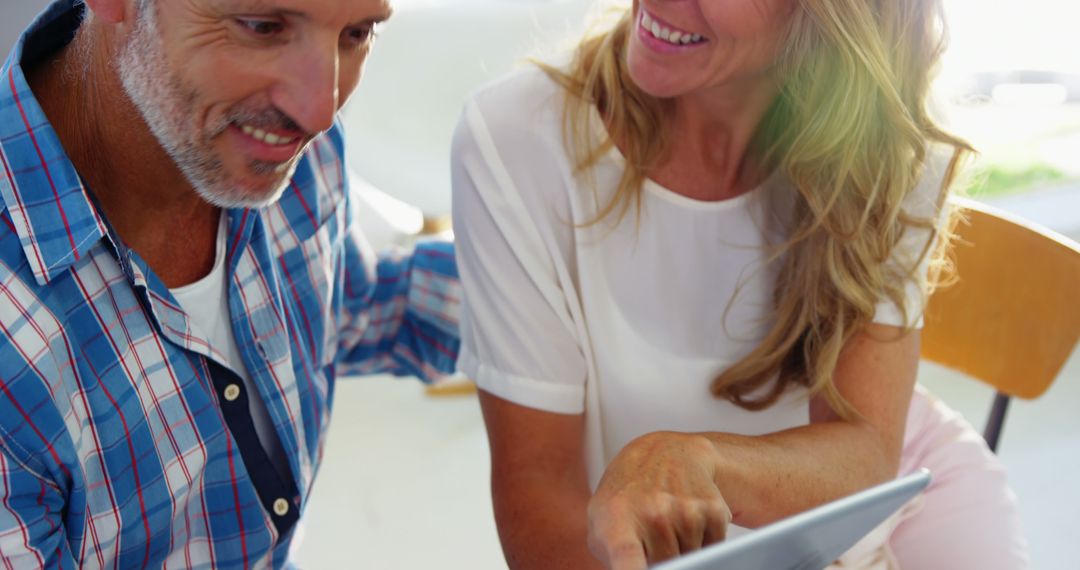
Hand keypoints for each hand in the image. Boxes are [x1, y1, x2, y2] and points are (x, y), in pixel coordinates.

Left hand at [586, 431, 731, 569]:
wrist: (667, 453)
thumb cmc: (628, 493)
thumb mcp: (601, 519)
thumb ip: (612, 556)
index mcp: (619, 520)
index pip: (627, 558)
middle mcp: (654, 514)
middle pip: (665, 568)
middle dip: (659, 560)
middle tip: (650, 534)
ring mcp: (687, 512)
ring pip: (691, 561)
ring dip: (681, 551)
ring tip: (668, 523)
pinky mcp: (714, 512)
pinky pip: (712, 550)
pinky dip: (702, 543)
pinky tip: (687, 520)